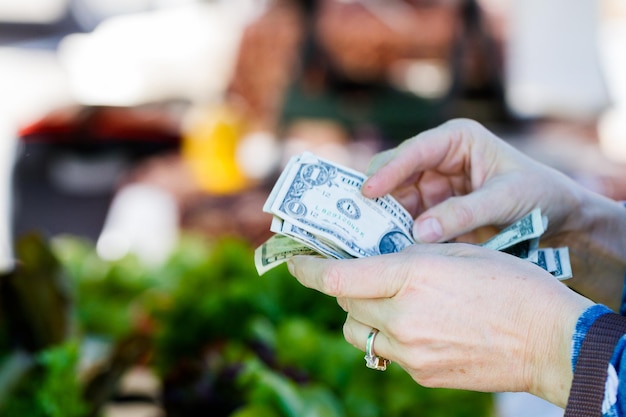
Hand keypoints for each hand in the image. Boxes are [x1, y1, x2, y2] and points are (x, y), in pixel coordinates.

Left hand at [288, 245, 592, 406]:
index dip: (308, 268)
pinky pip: (386, 352)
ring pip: (359, 332)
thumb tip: (375, 259)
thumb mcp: (458, 253)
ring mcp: (411, 352)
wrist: (551, 340)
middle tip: (351, 270)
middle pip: (345, 301)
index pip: (338, 276)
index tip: (295, 260)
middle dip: (341, 284)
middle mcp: (403, 318)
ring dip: (360, 313)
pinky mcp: (422, 374)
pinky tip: (415, 323)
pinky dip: (387, 335)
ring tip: (385, 300)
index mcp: (411, 278)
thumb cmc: (512, 285)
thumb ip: (410, 256)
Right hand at [362, 118, 581, 243]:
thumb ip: (464, 213)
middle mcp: (439, 159)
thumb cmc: (540, 196)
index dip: (389, 170)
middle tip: (357, 221)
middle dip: (379, 198)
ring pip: (396, 200)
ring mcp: (433, 185)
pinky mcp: (433, 210)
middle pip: (396, 175)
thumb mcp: (506, 199)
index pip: (415, 151)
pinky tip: (386, 248)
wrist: (559, 219)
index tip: (367, 191)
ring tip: (367, 240)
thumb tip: (419, 232)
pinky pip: (407, 220)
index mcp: (457, 140)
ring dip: (384, 219)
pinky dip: (397, 233)